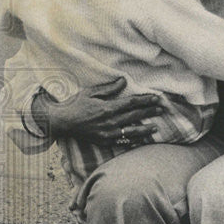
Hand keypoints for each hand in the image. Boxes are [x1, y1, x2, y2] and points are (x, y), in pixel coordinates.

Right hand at [33, 78, 162, 146]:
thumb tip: (124, 81)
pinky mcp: (104, 141)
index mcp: (107, 108)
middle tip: (162, 109)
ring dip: (145, 129)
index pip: (131, 103)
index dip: (145, 100)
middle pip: (135, 116)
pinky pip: (122, 142)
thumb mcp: (91, 92)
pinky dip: (133, 140)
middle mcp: (109, 122)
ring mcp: (107, 134)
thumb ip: (109, 88)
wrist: (61, 122)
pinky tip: (142, 139)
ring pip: (131, 131)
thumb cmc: (75, 104)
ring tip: (156, 127)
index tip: (156, 98)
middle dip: (150, 112)